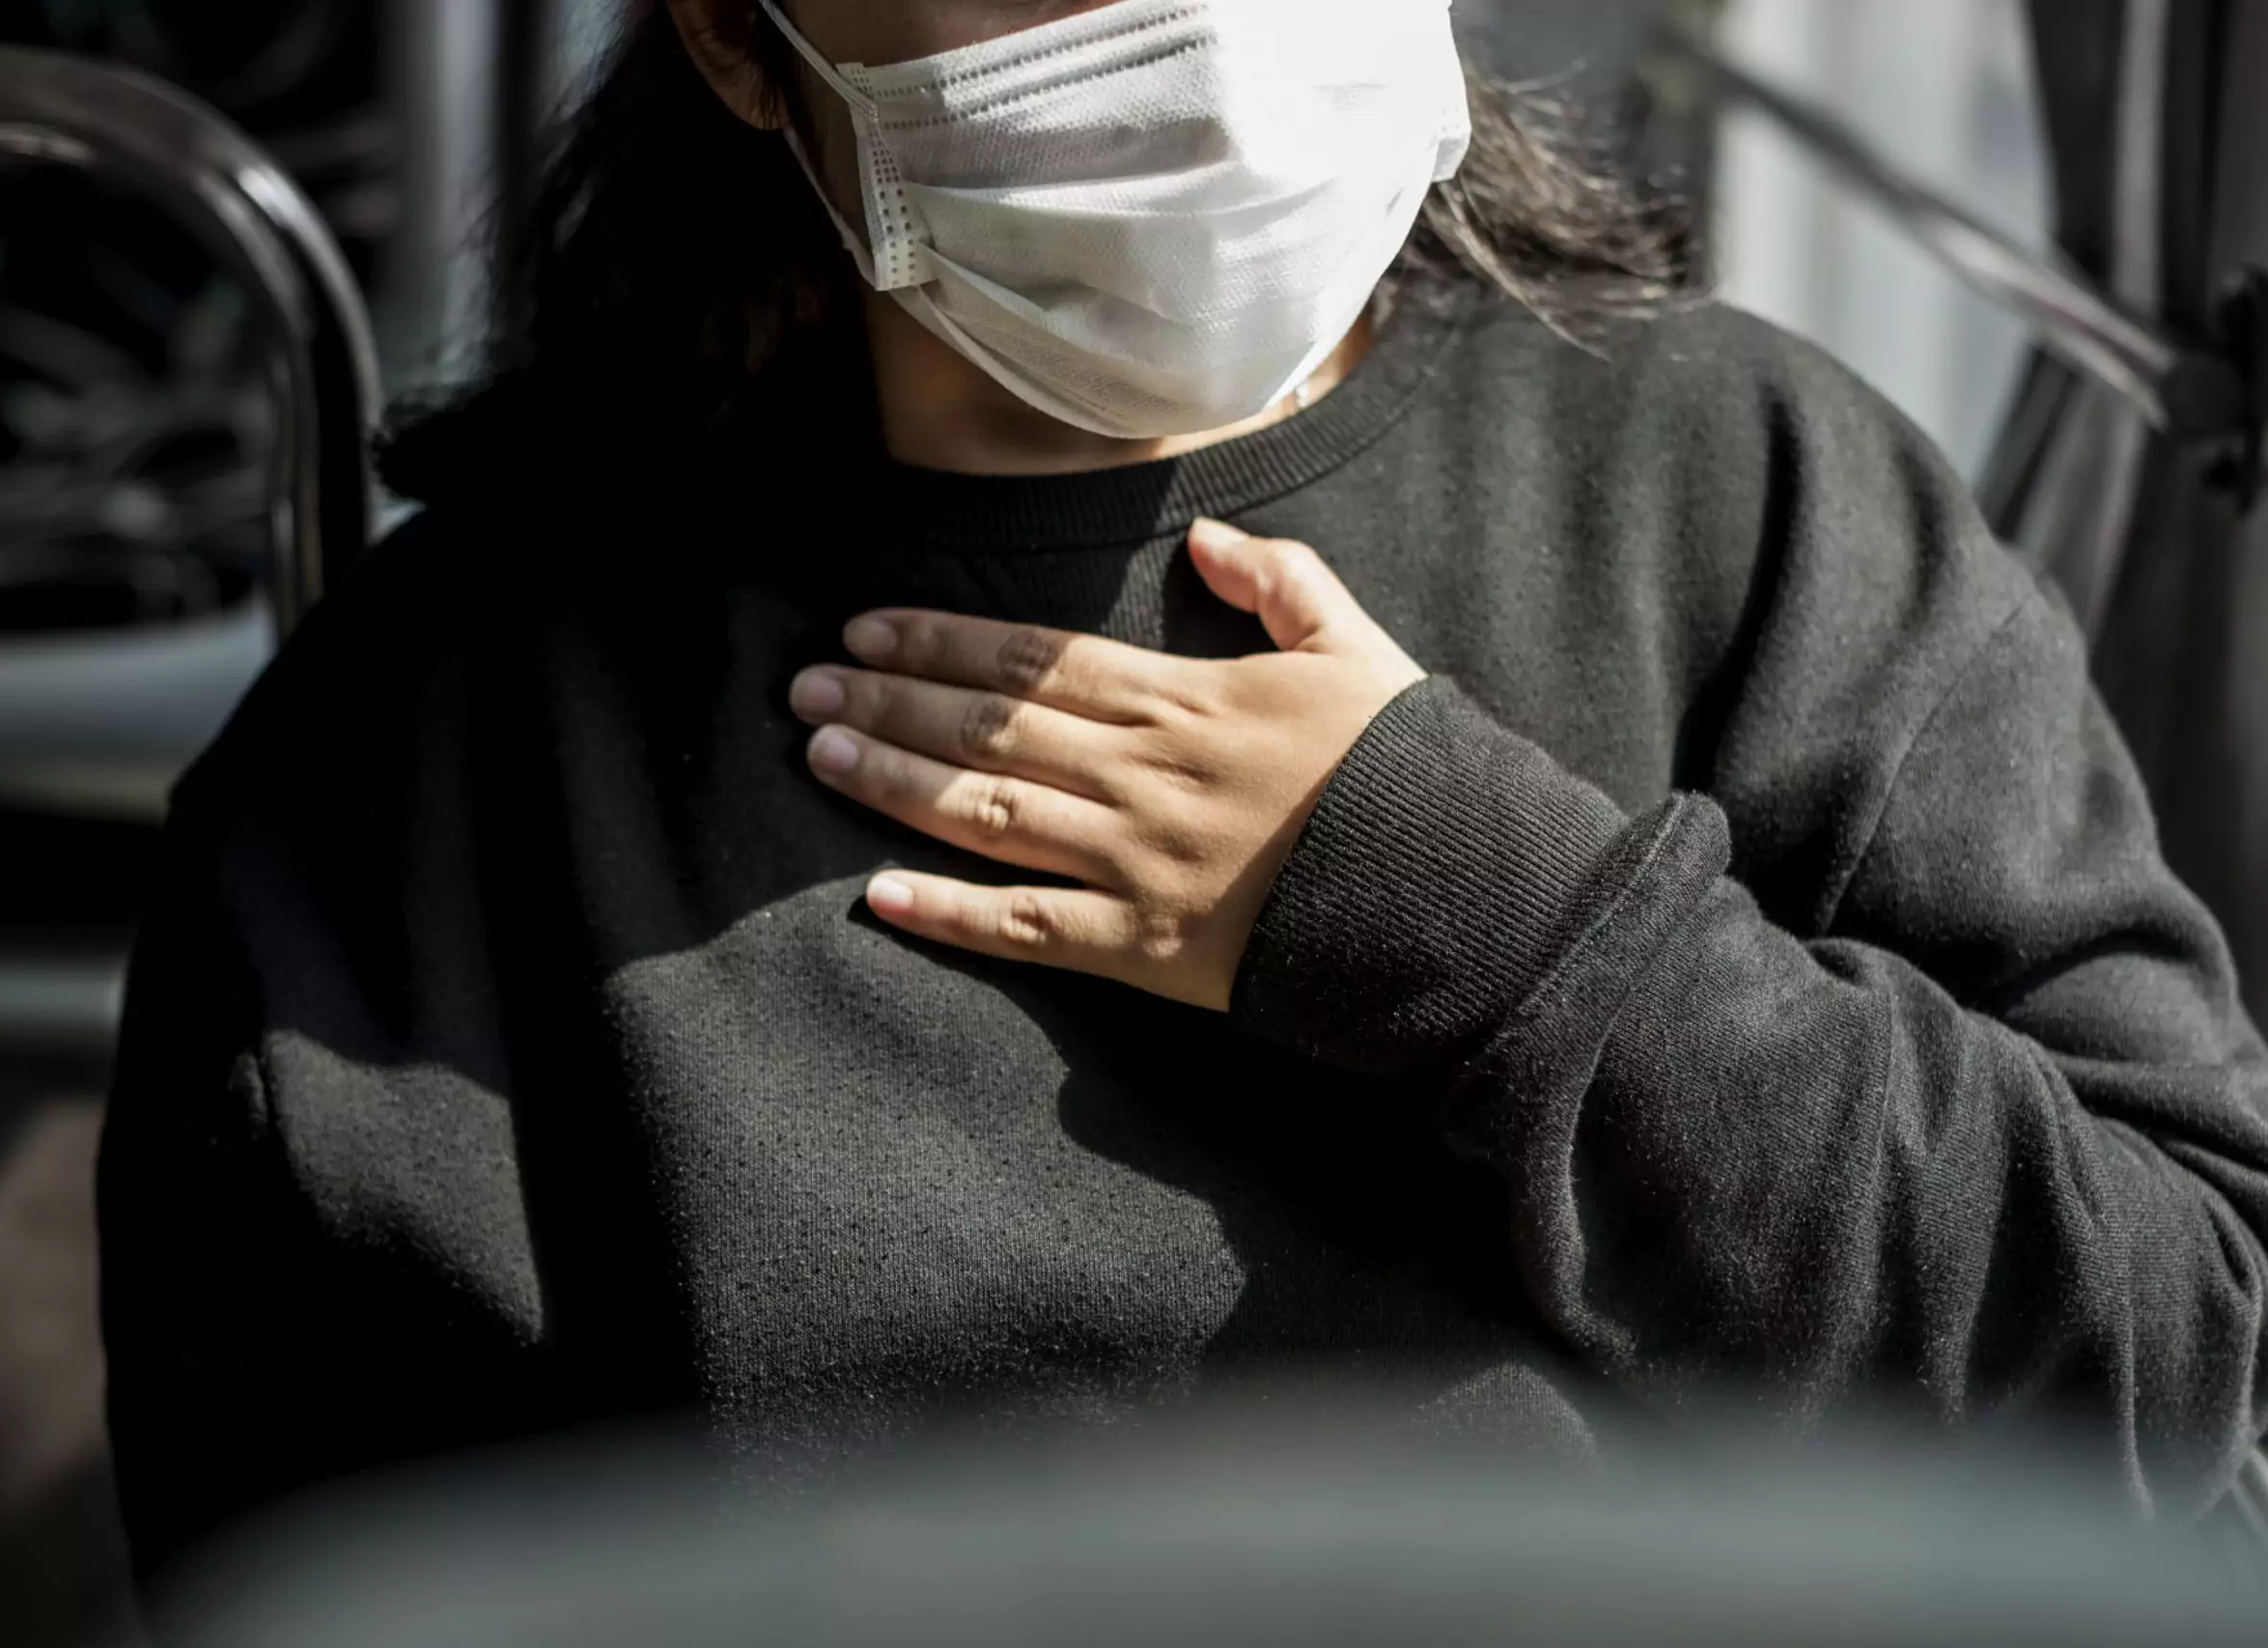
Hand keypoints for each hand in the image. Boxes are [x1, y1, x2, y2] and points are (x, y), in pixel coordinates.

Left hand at [790, 519, 1427, 1010]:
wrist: (1462, 893)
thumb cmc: (1411, 772)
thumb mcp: (1359, 650)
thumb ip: (1283, 584)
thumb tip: (1206, 540)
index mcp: (1188, 699)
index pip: (1037, 660)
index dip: (944, 642)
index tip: (868, 629)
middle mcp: (1144, 773)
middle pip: (992, 727)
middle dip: (892, 703)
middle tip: (805, 689)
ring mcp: (1138, 861)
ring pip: (990, 812)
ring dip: (897, 784)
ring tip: (822, 759)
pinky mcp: (1148, 946)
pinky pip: (1030, 927)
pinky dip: (949, 914)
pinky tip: (878, 895)